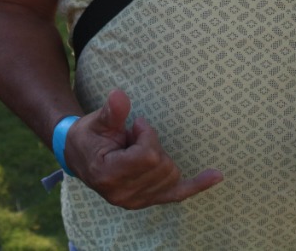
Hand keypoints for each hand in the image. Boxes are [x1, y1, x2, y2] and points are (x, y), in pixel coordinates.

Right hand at [66, 90, 222, 209]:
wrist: (78, 156)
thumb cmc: (88, 136)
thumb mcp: (96, 121)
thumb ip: (111, 112)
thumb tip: (119, 95)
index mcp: (108, 174)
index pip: (147, 156)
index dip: (146, 135)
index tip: (135, 126)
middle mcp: (123, 193)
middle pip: (161, 165)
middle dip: (152, 143)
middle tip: (133, 137)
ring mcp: (136, 200)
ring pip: (171, 174)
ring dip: (160, 156)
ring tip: (137, 149)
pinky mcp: (147, 200)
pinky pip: (178, 194)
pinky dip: (198, 185)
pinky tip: (216, 175)